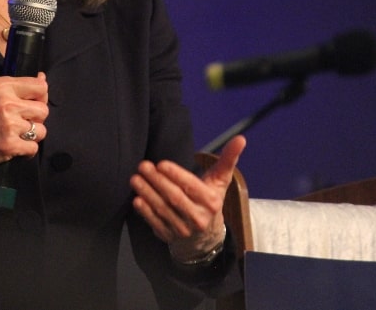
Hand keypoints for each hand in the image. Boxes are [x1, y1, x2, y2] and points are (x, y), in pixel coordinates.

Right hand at [0, 71, 49, 172]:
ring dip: (32, 136)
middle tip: (22, 123)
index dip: (41, 96)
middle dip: (36, 118)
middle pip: (44, 110)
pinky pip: (33, 148)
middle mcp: (7, 103)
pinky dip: (26, 151)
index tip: (33, 102)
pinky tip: (15, 148)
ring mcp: (9, 125)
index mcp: (2, 85)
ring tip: (16, 136)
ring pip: (42, 130)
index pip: (40, 86)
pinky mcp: (9, 146)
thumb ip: (16, 88)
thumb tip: (42, 77)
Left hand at [130, 135, 245, 259]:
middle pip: (174, 197)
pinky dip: (145, 212)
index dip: (175, 175)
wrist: (205, 238)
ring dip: (147, 193)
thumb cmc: (209, 200)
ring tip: (135, 178)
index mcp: (211, 202)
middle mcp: (198, 218)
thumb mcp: (220, 181)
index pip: (191, 187)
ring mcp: (183, 230)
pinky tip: (137, 199)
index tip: (161, 163)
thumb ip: (228, 159)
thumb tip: (240, 138)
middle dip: (157, 181)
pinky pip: (155, 223)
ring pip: (163, 209)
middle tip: (143, 165)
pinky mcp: (169, 237)